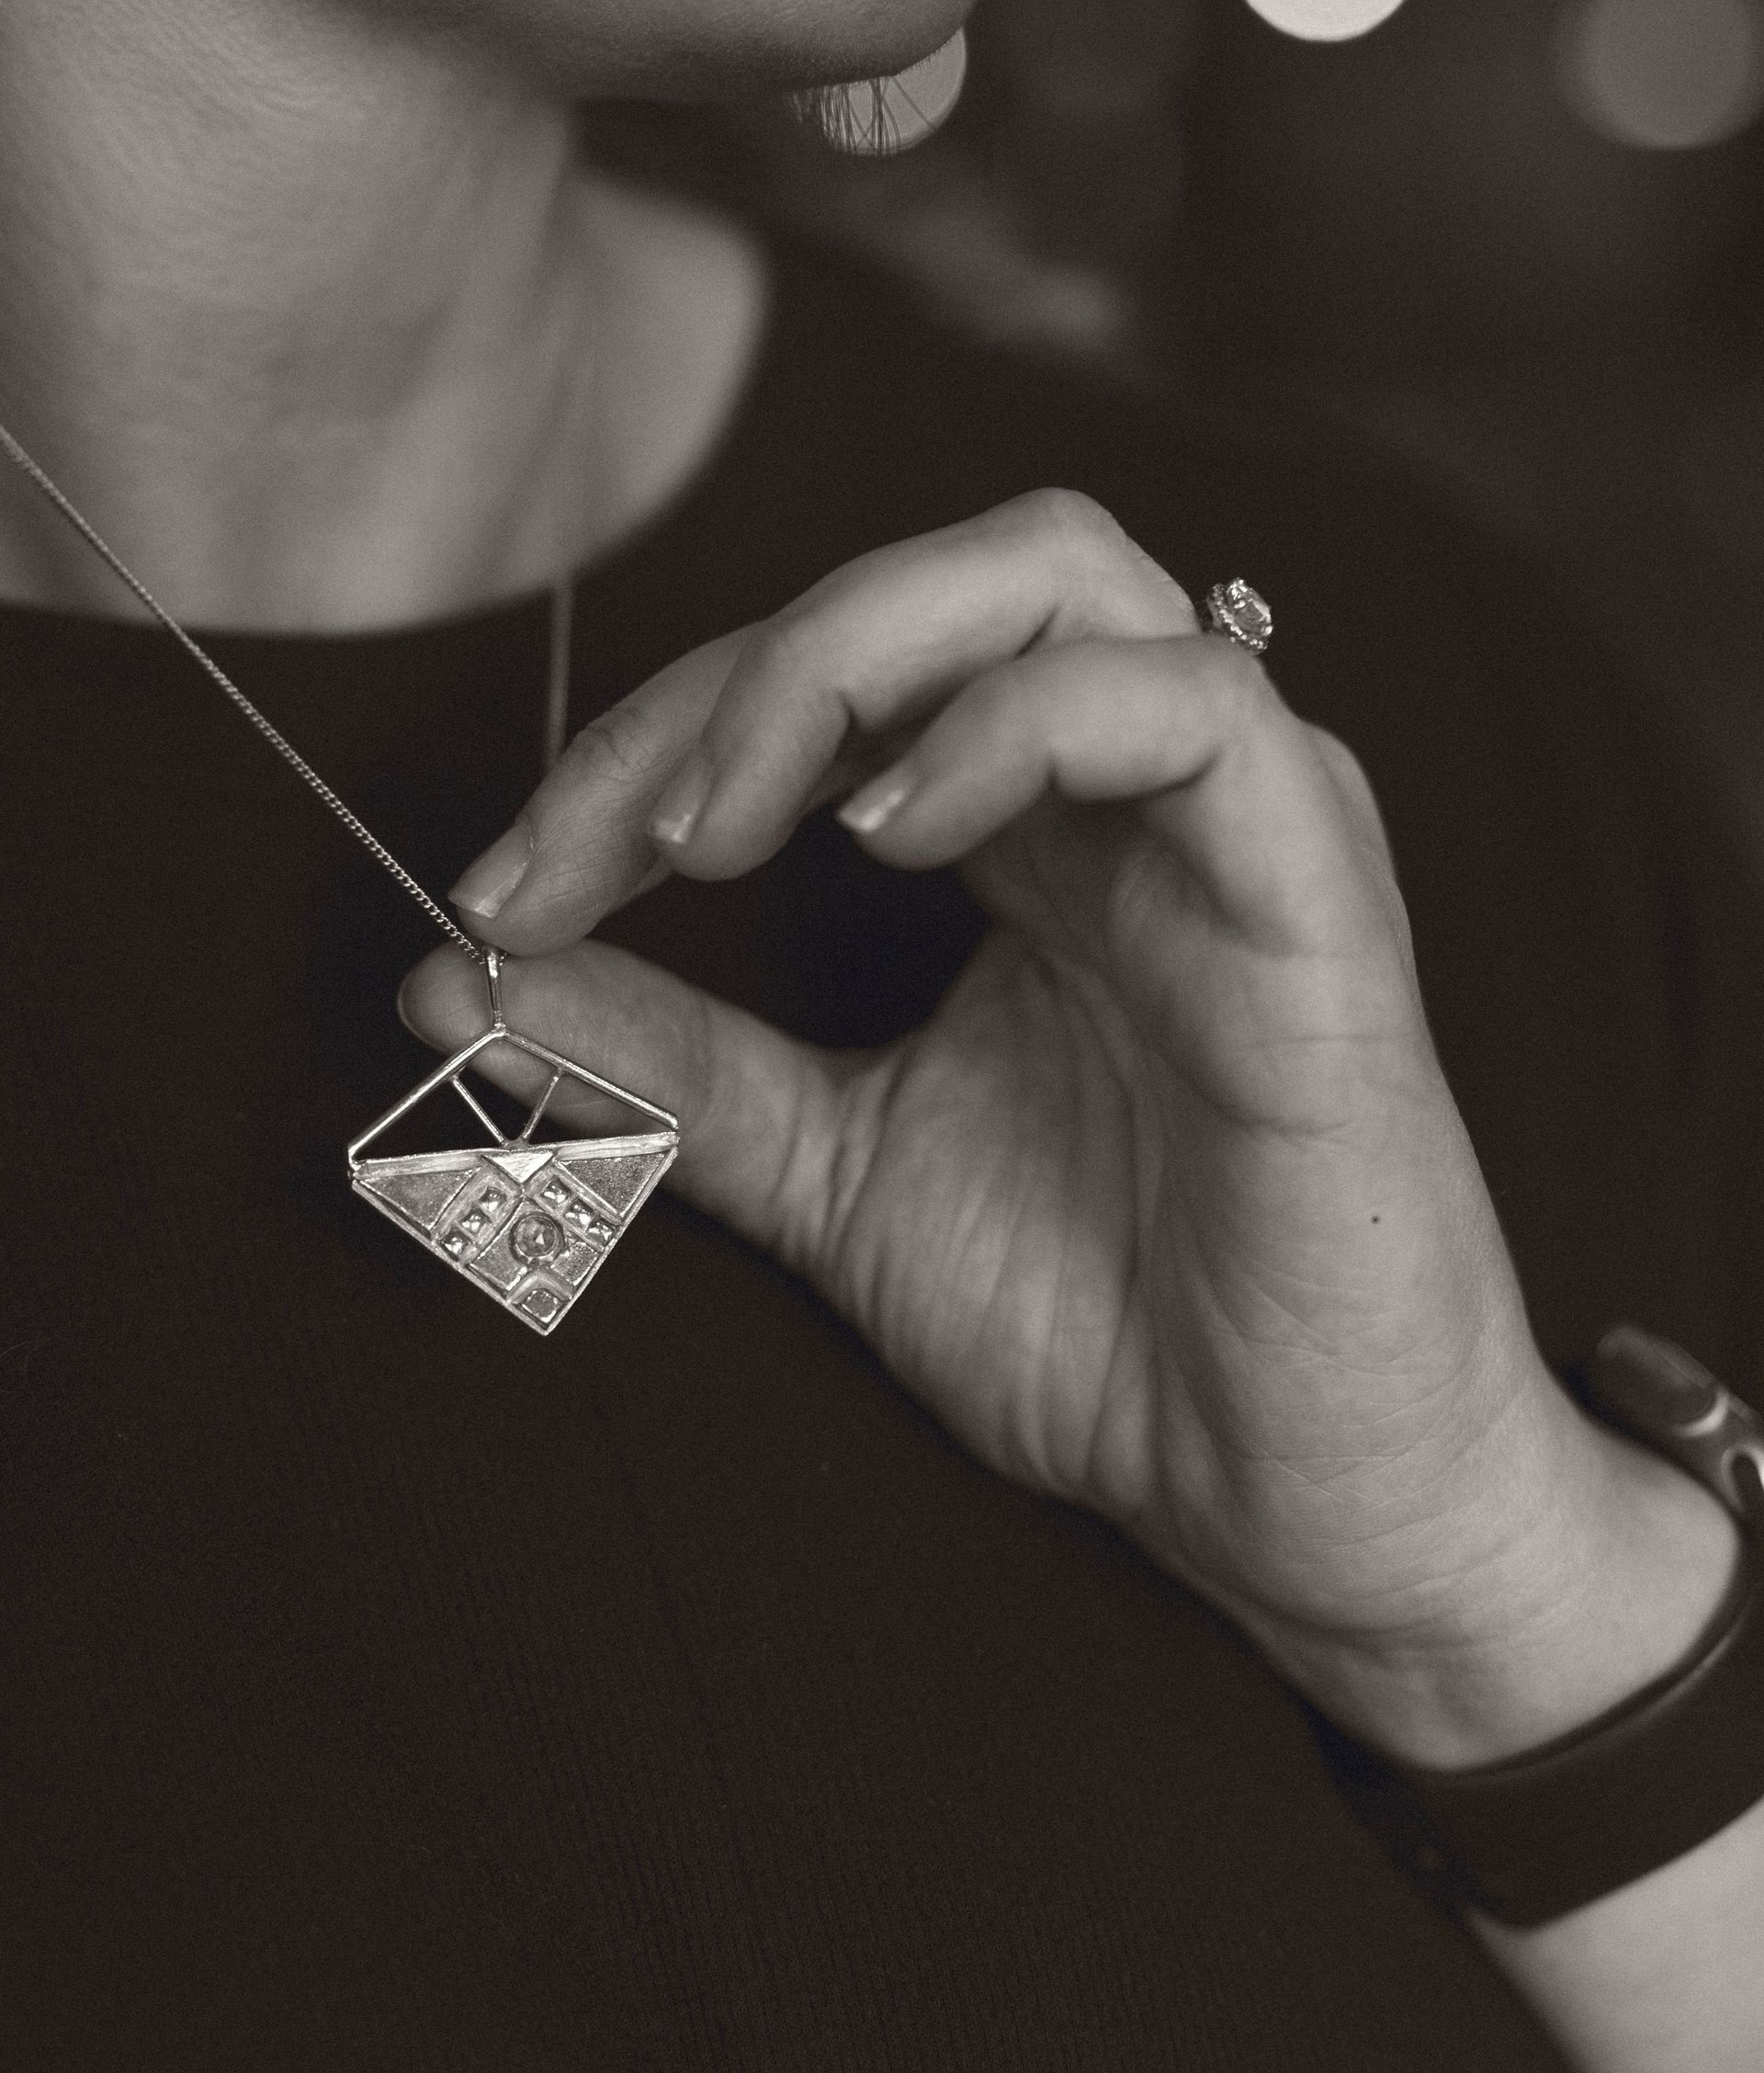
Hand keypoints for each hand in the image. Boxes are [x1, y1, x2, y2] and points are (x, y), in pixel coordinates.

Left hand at [405, 491, 1735, 1761]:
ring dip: (846, 662)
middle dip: (733, 673)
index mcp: (1028, 840)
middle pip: (932, 580)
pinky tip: (894, 832)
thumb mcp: (831, 1173)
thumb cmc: (1106, 1326)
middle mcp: (1129, 796)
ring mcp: (1235, 823)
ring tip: (722, 825)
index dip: (639, 748)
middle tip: (612, 842)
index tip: (504, 894)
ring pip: (1057, 577)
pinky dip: (1019, 725)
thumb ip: (665, 1066)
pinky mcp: (1320, 892)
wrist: (1289, 1495)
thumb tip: (446, 982)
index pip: (827, 686)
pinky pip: (1194, 710)